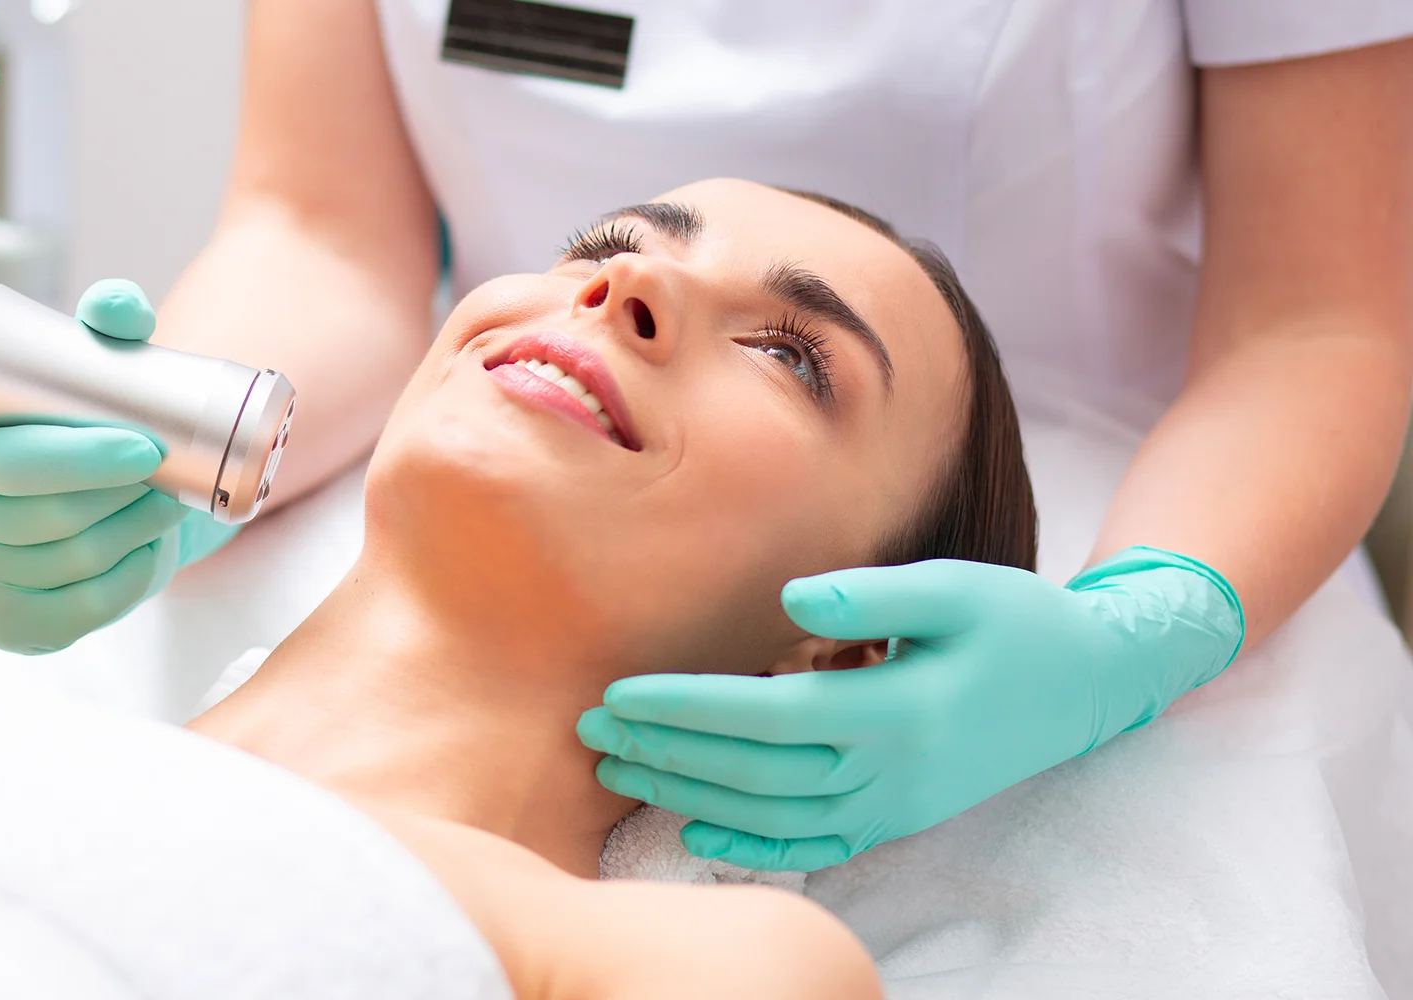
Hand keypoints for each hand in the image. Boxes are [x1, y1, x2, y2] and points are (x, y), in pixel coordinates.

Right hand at [0, 279, 238, 653]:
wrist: (89, 505)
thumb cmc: (83, 434)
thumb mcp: (93, 373)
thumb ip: (107, 325)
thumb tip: (119, 309)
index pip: (11, 465)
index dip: (85, 460)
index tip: (147, 448)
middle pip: (46, 520)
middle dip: (122, 499)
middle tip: (169, 480)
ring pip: (72, 563)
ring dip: (134, 533)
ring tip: (165, 505)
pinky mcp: (10, 628)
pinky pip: (84, 609)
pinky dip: (130, 579)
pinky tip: (145, 549)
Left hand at [577, 546, 1242, 869]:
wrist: (1087, 686)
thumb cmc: (1017, 621)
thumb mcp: (959, 587)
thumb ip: (875, 592)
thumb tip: (789, 599)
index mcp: (901, 711)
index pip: (769, 717)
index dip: (689, 709)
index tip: (620, 694)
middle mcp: (893, 773)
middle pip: (755, 773)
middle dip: (665, 752)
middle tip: (589, 730)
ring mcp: (895, 807)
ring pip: (772, 814)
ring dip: (687, 795)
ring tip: (616, 767)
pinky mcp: (898, 819)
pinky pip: (814, 847)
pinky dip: (749, 846)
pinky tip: (693, 832)